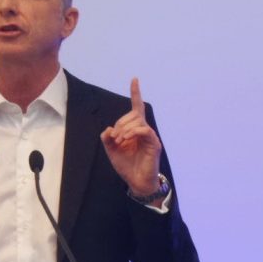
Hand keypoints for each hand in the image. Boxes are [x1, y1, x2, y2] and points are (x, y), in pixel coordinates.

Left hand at [100, 78, 162, 196]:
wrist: (136, 181)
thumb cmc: (126, 165)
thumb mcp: (112, 151)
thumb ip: (107, 139)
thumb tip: (108, 129)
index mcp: (134, 129)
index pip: (136, 107)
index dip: (136, 93)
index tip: (134, 79)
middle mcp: (144, 130)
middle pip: (133, 114)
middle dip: (120, 124)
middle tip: (114, 139)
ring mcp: (150, 136)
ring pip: (138, 121)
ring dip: (125, 129)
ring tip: (119, 141)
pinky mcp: (154, 144)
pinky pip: (145, 130)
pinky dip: (134, 132)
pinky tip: (127, 139)